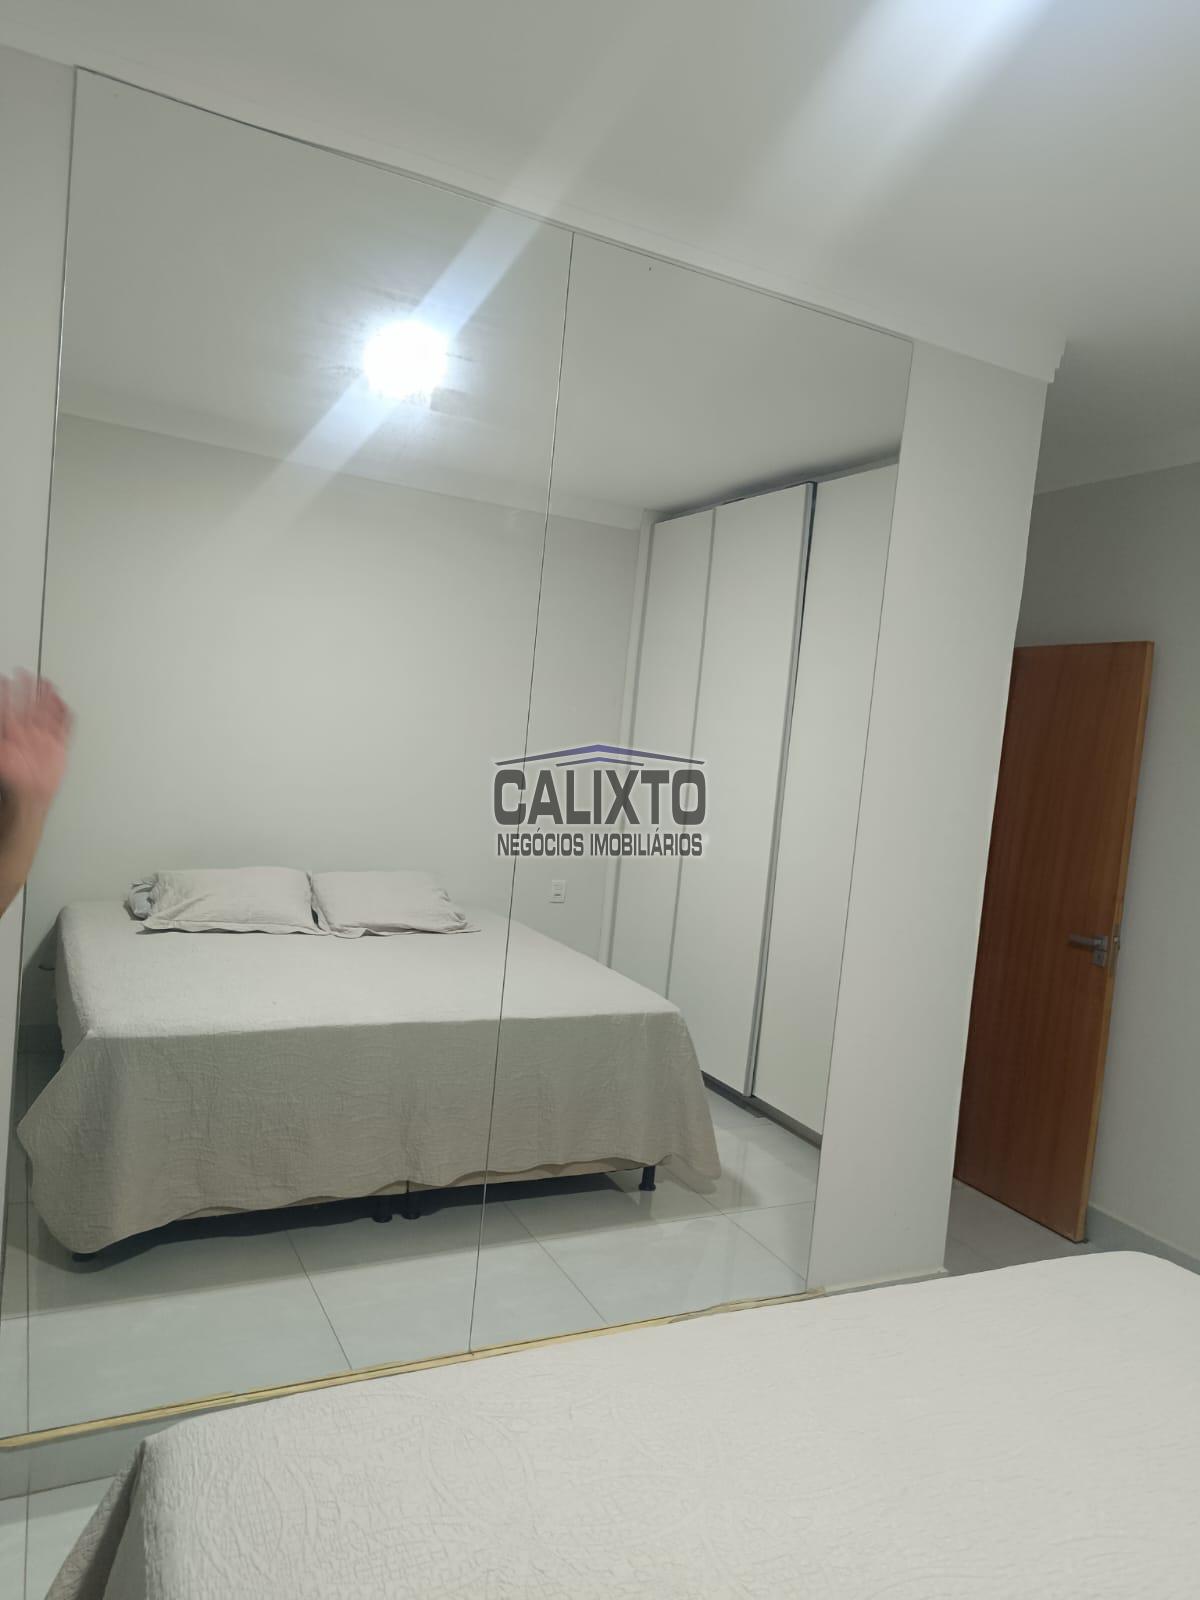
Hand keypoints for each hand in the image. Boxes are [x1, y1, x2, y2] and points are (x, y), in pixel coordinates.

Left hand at [0, 672, 71, 811]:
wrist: (31, 794)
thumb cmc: (14, 778)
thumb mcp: (2, 754)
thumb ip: (2, 734)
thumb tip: (1, 714)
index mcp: (12, 732)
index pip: (9, 707)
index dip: (6, 693)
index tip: (5, 679)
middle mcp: (27, 733)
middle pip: (28, 705)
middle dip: (27, 689)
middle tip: (25, 673)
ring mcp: (44, 738)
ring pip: (46, 712)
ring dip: (46, 697)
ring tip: (46, 683)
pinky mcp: (58, 745)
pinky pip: (63, 726)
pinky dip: (64, 714)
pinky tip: (62, 704)